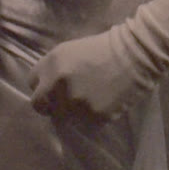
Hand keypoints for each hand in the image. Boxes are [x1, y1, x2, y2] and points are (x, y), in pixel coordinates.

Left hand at [31, 27, 150, 125]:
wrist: (136, 54)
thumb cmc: (104, 48)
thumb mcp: (71, 50)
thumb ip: (53, 68)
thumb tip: (45, 88)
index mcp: (52, 63)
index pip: (31, 83)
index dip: (42, 85)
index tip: (51, 87)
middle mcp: (58, 84)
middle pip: (40, 105)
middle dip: (49, 104)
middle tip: (64, 101)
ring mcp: (75, 102)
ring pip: (63, 116)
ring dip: (72, 110)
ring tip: (90, 97)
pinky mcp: (93, 116)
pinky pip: (85, 121)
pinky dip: (92, 114)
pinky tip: (104, 100)